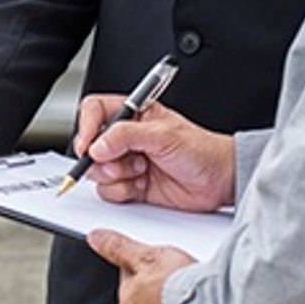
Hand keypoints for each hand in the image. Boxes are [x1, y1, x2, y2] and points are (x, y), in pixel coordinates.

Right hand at [75, 95, 235, 211]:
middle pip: (90, 146)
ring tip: (141, 171)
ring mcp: (125, 162)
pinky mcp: (129, 185)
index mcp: (132, 114)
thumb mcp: (164, 135)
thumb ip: (126, 136)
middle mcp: (125, 138)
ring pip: (97, 172)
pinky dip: (123, 192)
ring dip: (117, 176)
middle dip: (103, 160)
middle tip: (123, 163)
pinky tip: (143, 185)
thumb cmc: (201, 150)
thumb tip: (98, 145)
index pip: (94, 111)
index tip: (88, 146)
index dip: (86, 127)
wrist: (219, 180)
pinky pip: (108, 191)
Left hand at [88, 230, 195, 303]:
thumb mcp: (146, 256)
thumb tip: (96, 239)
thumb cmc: (179, 286)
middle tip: (176, 273)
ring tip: (191, 291)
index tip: (156, 259)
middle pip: (147, 298)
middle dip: (159, 286)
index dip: (143, 264)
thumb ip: (118, 248)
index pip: (129, 278)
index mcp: (128, 303)